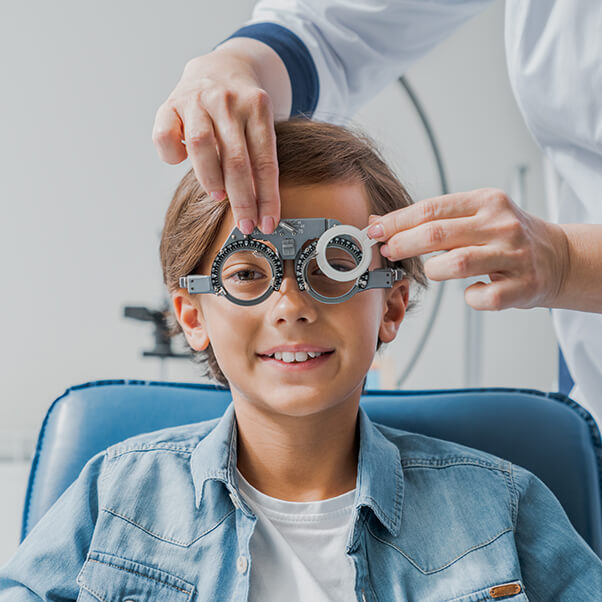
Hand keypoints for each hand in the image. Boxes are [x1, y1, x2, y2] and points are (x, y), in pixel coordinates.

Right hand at [152, 40, 289, 234]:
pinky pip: (166, 135)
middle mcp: (228, 101)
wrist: (219, 67)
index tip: (267, 223)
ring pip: (202, 145)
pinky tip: (181, 162)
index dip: (266, 197)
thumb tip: (261, 209)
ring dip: (210, 178)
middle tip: (245, 224)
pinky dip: (171, 155)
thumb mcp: (258, 126)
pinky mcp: (170, 103)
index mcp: (257, 107)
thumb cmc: (241, 111)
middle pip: (236, 158)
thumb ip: (258, 158)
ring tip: (218, 197)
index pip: (265, 161)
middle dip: (242, 199)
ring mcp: (197, 100)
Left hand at [367, 188, 569, 310]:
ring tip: (432, 271)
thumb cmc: (505, 236)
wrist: (557, 258)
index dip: (397, 222)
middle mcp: (501, 225)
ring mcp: (514, 256)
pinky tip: (471, 291)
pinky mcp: (523, 286)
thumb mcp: (475, 216)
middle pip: (437, 234)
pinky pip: (483, 297)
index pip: (431, 209)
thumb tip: (380, 224)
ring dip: (434, 270)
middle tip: (388, 252)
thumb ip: (432, 219)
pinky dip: (470, 297)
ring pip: (457, 264)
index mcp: (486, 202)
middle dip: (404, 244)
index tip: (375, 230)